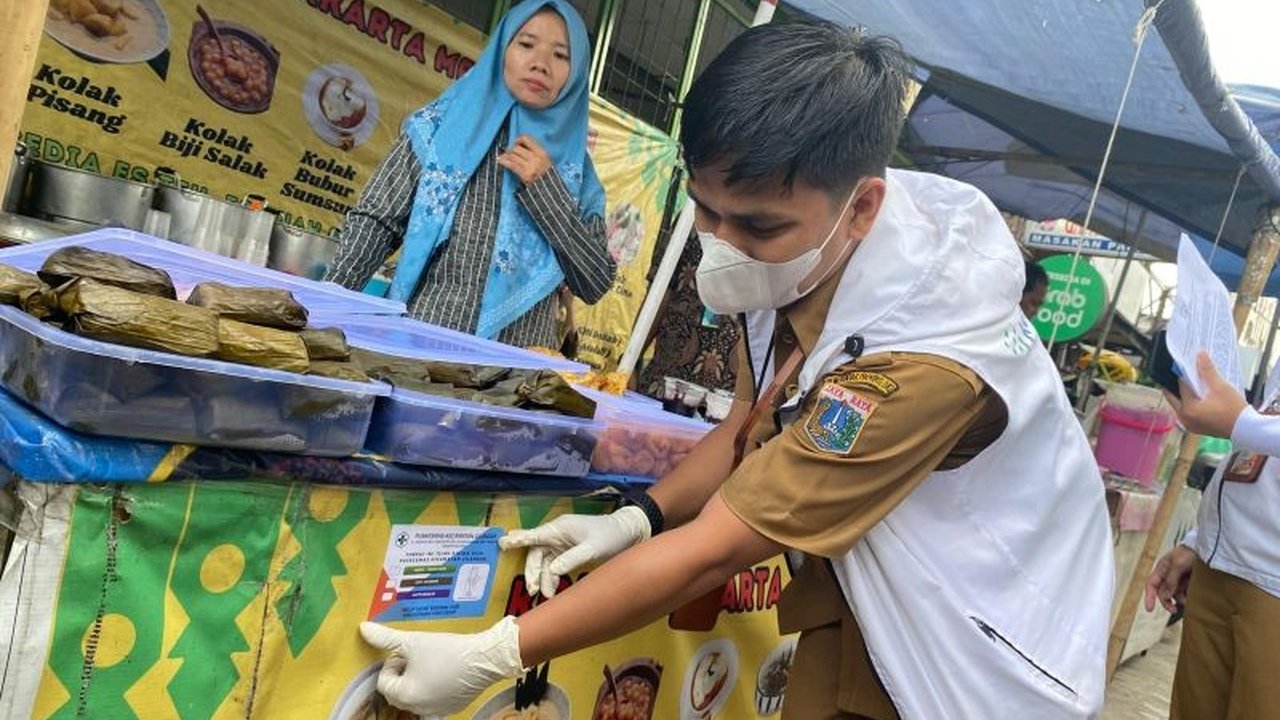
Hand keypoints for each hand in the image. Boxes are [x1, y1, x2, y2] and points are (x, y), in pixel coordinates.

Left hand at [359, 616, 523, 716]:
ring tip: (430, 661)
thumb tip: (364, 629)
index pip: (384, 682)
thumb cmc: (448, 650)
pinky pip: (433, 700)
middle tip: (416, 655)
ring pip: (415, 697)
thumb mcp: (413, 641)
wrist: (485, 658)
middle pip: (397, 692)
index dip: (392, 663)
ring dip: (416, 681)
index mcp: (405, 695)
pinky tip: (444, 670)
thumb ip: (386, 638)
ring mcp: (437, 710)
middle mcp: (419, 708)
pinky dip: (433, 688)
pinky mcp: (452, 707)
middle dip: (402, 673)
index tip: (406, 651)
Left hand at [496, 135, 551, 184]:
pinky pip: (512, 165)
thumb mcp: (545, 160)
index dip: (518, 139)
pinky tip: (500, 160)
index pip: (526, 138)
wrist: (549, 191)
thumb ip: (535, 152)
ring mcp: (531, 167)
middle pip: (517, 147)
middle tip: (509, 153)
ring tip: (503, 156)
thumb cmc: (546, 175)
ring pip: (513, 155)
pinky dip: (504, 161)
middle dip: (511, 150)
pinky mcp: (525, 175)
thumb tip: (519, 145)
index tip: (516, 143)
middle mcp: (536, 158)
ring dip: (506, 155)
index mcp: (542, 152)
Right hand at [498, 505, 650, 597]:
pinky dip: (552, 577)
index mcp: (560, 528)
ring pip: (544, 563)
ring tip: (546, 595)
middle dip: (533, 572)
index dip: (518, 540)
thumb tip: (552, 571)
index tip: (502, 544)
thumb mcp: (593, 549)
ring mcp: (562, 544)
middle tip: (534, 589)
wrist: (628, 533)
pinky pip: (554, 566)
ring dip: (543, 578)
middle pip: (536, 554)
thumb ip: (572, 559)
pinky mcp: (568, 553)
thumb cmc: (611, 536)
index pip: (535, 536)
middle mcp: (557, 535)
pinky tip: (553, 590)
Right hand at [1144, 544, 1196, 612]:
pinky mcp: (1189, 581)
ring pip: (1175, 594)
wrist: (1207, 548)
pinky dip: (1187, 596)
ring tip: (1188, 601)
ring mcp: (1179, 578)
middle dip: (1167, 601)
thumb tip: (1164, 595)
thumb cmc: (1190, 553)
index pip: (1151, 584)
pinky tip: (1192, 597)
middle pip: (1163, 592)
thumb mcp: (1178, 565)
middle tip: (1174, 610)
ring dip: (1179, 599)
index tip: (1149, 609)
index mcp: (1162, 568)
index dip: (1149, 596)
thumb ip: (1170, 580)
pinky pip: (1185, 592)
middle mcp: (1168, 574)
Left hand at [1164, 351, 1247, 437]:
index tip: (1184, 364)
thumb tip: (1199, 354)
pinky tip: (1199, 394)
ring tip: (1192, 381)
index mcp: (1187, 409)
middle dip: (1177, 384)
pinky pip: (1187, 411)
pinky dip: (1190, 402)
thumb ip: (1207, 370)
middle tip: (1182, 372)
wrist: (1246, 429)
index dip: (1182, 373)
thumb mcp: (1220, 387)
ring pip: (1180, 404)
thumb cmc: (1234, 410)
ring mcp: (1189, 424)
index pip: (1180, 386)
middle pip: (1173, 396)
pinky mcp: (1196, 427)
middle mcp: (1184, 418)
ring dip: (1184, 394)